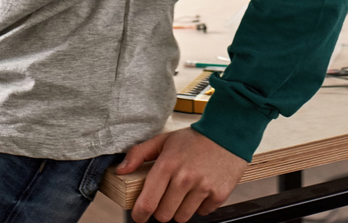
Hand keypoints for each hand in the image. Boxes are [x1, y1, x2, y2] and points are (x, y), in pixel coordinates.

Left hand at [116, 127, 247, 222]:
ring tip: (184, 192)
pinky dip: (199, 206)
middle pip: (164, 216)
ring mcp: (202, 188)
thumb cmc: (192, 139)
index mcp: (167, 165)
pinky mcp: (218, 195)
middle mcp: (184, 178)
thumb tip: (120, 171)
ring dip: (180, 209)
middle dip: (161, 210)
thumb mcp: (163, 140)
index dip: (140, 214)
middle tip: (165, 197)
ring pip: (182, 218)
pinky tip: (200, 189)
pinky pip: (202, 213)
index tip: (139, 215)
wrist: (227, 133)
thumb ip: (139, 154)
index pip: (147, 204)